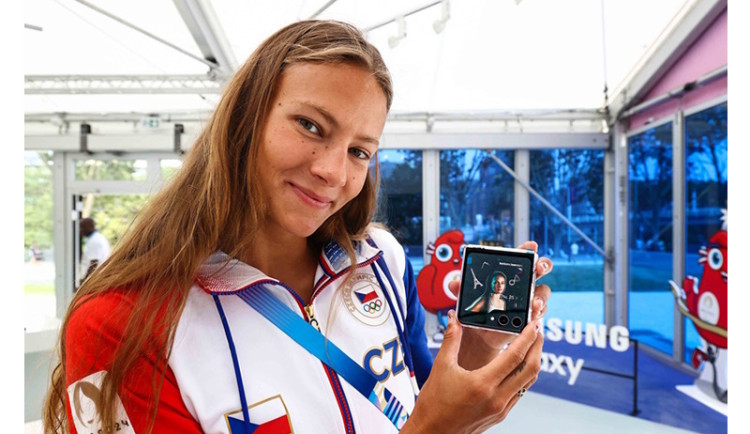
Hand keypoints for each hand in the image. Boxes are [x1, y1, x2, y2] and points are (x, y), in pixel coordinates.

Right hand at [402, 312, 543, 433]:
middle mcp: (496, 398)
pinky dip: (524, 376)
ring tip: (532, 345)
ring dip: (533, 361)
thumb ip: (451, 339)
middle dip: (538, 347)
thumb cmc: (434, 404)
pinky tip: (518, 366)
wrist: (431, 431)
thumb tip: (454, 318)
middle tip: (538, 330)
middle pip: (530, 369)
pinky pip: (519, 392)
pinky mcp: (500, 415)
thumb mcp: (441, 366)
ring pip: (528, 382)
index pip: (515, 356)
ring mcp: (500, 409)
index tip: (534, 324)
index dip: (528, 338)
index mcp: (482, 384)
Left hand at [449, 241, 551, 366]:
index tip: (532, 246)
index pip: (520, 257)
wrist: (479, 334)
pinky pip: (539, 312)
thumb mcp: (466, 297)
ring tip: (534, 301)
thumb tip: (454, 284)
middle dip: (543, 266)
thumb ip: (460, 289)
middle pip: (539, 270)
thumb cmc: (476, 310)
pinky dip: (538, 313)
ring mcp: (528, 300)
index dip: (528, 249)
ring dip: (541, 295)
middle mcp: (522, 284)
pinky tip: (533, 314)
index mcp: (507, 273)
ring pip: (543, 292)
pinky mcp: (530, 316)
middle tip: (539, 268)